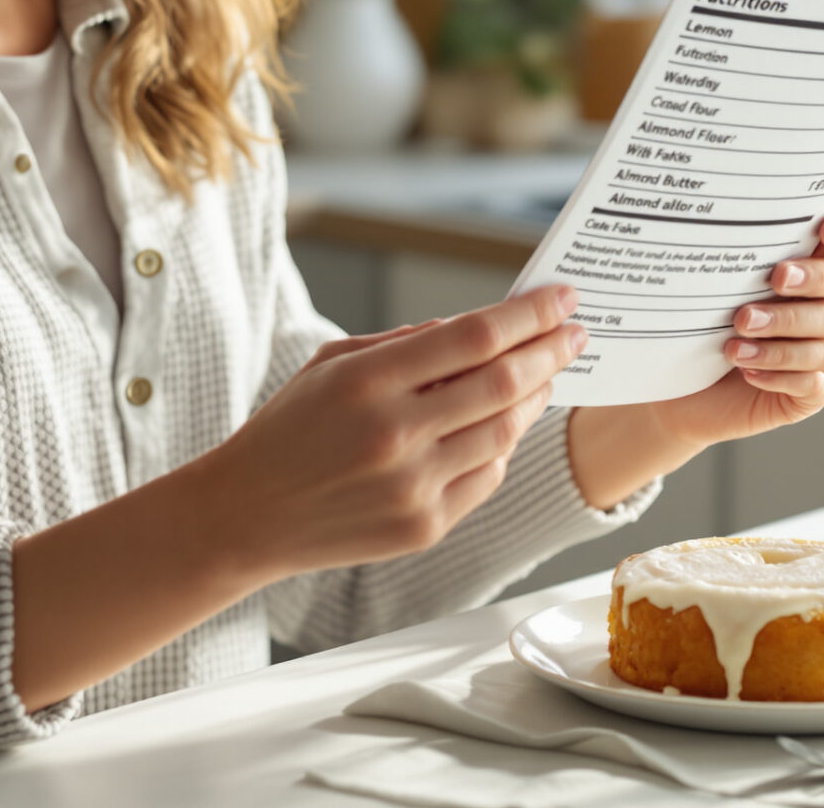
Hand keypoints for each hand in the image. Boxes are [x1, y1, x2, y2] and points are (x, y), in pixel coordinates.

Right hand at [193, 285, 588, 580]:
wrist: (248, 514)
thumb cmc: (289, 428)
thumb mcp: (332, 363)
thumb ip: (406, 343)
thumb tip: (478, 329)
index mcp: (367, 382)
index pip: (473, 337)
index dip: (528, 314)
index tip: (562, 298)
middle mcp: (395, 434)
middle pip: (503, 383)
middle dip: (550, 351)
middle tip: (575, 333)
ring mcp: (413, 486)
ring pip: (505, 432)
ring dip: (535, 397)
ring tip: (545, 374)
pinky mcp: (424, 526)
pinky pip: (488, 476)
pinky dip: (504, 444)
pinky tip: (504, 424)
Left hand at [563, 210, 823, 507]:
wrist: (677, 386)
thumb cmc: (697, 324)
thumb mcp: (711, 286)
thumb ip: (730, 258)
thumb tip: (715, 222)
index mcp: (810, 270)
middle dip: (816, 278)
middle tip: (776, 279)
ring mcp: (820, 351)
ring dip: (782, 333)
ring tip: (736, 336)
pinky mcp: (808, 394)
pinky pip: (813, 384)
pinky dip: (780, 374)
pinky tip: (747, 370)